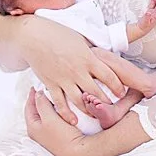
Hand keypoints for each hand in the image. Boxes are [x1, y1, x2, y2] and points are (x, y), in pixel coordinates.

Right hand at [0, 13, 132, 125]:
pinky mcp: (50, 84)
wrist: (33, 37)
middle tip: (113, 109)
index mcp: (88, 58)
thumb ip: (92, 51)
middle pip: (96, 91)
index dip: (117, 86)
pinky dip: (66, 113)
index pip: (109, 76)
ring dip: (89, 109)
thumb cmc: (58, 34)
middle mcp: (77, 71)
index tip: (122, 93)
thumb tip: (105, 55)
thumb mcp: (81, 39)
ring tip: (96, 115)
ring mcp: (63, 79)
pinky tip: (73, 121)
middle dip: (106, 102)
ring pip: (79, 100)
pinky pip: (60, 102)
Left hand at [24, 88, 89, 155]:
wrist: (78, 152)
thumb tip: (38, 94)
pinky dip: (56, 110)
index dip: (32, 95)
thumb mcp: (49, 118)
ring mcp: (48, 133)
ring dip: (49, 104)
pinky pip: (54, 118)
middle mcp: (38, 131)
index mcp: (32, 127)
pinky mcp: (58, 134)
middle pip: (36, 111)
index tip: (36, 85)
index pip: (28, 107)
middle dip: (40, 99)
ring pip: (46, 114)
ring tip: (55, 95)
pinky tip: (63, 106)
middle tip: (46, 88)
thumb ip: (42, 104)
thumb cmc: (62, 137)